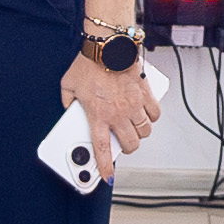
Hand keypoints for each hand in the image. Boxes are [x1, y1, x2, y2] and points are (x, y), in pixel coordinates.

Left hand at [57, 56, 158, 183]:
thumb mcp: (68, 85)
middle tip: (124, 143)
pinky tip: (145, 114)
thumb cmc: (88, 64)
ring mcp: (134, 105)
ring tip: (133, 128)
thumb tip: (70, 109)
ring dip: (140, 133)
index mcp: (98, 115)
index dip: (104, 167)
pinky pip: (155, 114)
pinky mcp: (145, 94)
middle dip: (129, 149)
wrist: (108, 46)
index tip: (107, 177)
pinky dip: (152, 117)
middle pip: (131, 144)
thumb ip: (67, 101)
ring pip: (145, 131)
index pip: (102, 149)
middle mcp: (118, 114)